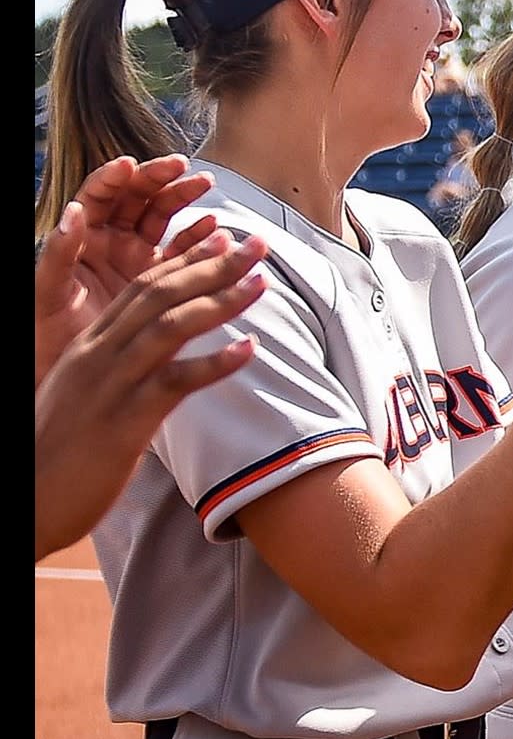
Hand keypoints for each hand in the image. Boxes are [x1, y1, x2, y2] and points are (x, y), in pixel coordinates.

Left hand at [35, 155, 216, 387]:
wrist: (71, 380)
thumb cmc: (46, 338)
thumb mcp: (45, 294)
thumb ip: (57, 253)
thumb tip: (73, 211)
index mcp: (79, 240)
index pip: (97, 196)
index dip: (114, 177)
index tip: (132, 165)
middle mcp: (108, 244)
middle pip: (135, 199)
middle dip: (160, 179)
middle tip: (184, 169)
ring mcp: (136, 261)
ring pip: (162, 219)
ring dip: (184, 200)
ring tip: (206, 188)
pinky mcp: (160, 282)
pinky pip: (182, 253)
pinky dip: (199, 239)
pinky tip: (215, 231)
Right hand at [36, 226, 269, 560]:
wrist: (26, 501)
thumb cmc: (59, 454)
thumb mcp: (86, 398)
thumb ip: (118, 372)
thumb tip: (158, 366)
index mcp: (89, 347)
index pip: (141, 288)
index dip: (184, 259)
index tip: (221, 237)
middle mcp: (98, 356)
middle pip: (160, 294)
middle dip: (212, 265)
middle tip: (256, 245)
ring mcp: (110, 385)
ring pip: (170, 327)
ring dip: (220, 300)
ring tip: (261, 281)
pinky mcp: (124, 422)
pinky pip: (175, 382)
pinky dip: (214, 363)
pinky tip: (250, 348)